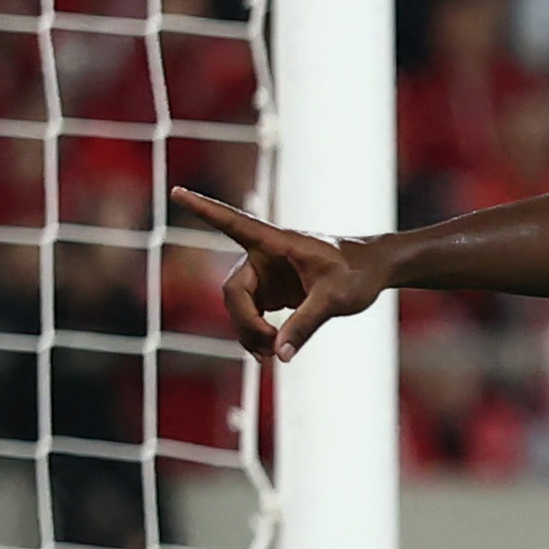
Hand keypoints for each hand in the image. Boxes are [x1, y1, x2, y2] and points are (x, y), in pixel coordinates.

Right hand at [170, 186, 379, 364]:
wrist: (373, 271)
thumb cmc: (357, 273)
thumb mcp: (335, 299)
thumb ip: (306, 324)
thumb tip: (279, 355)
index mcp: (275, 241)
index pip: (232, 222)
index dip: (202, 209)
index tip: (176, 191)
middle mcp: (263, 255)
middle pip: (234, 292)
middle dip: (246, 323)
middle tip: (269, 350)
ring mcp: (265, 275)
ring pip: (239, 309)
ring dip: (249, 334)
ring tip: (271, 357)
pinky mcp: (271, 292)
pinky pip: (251, 317)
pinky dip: (256, 336)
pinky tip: (268, 354)